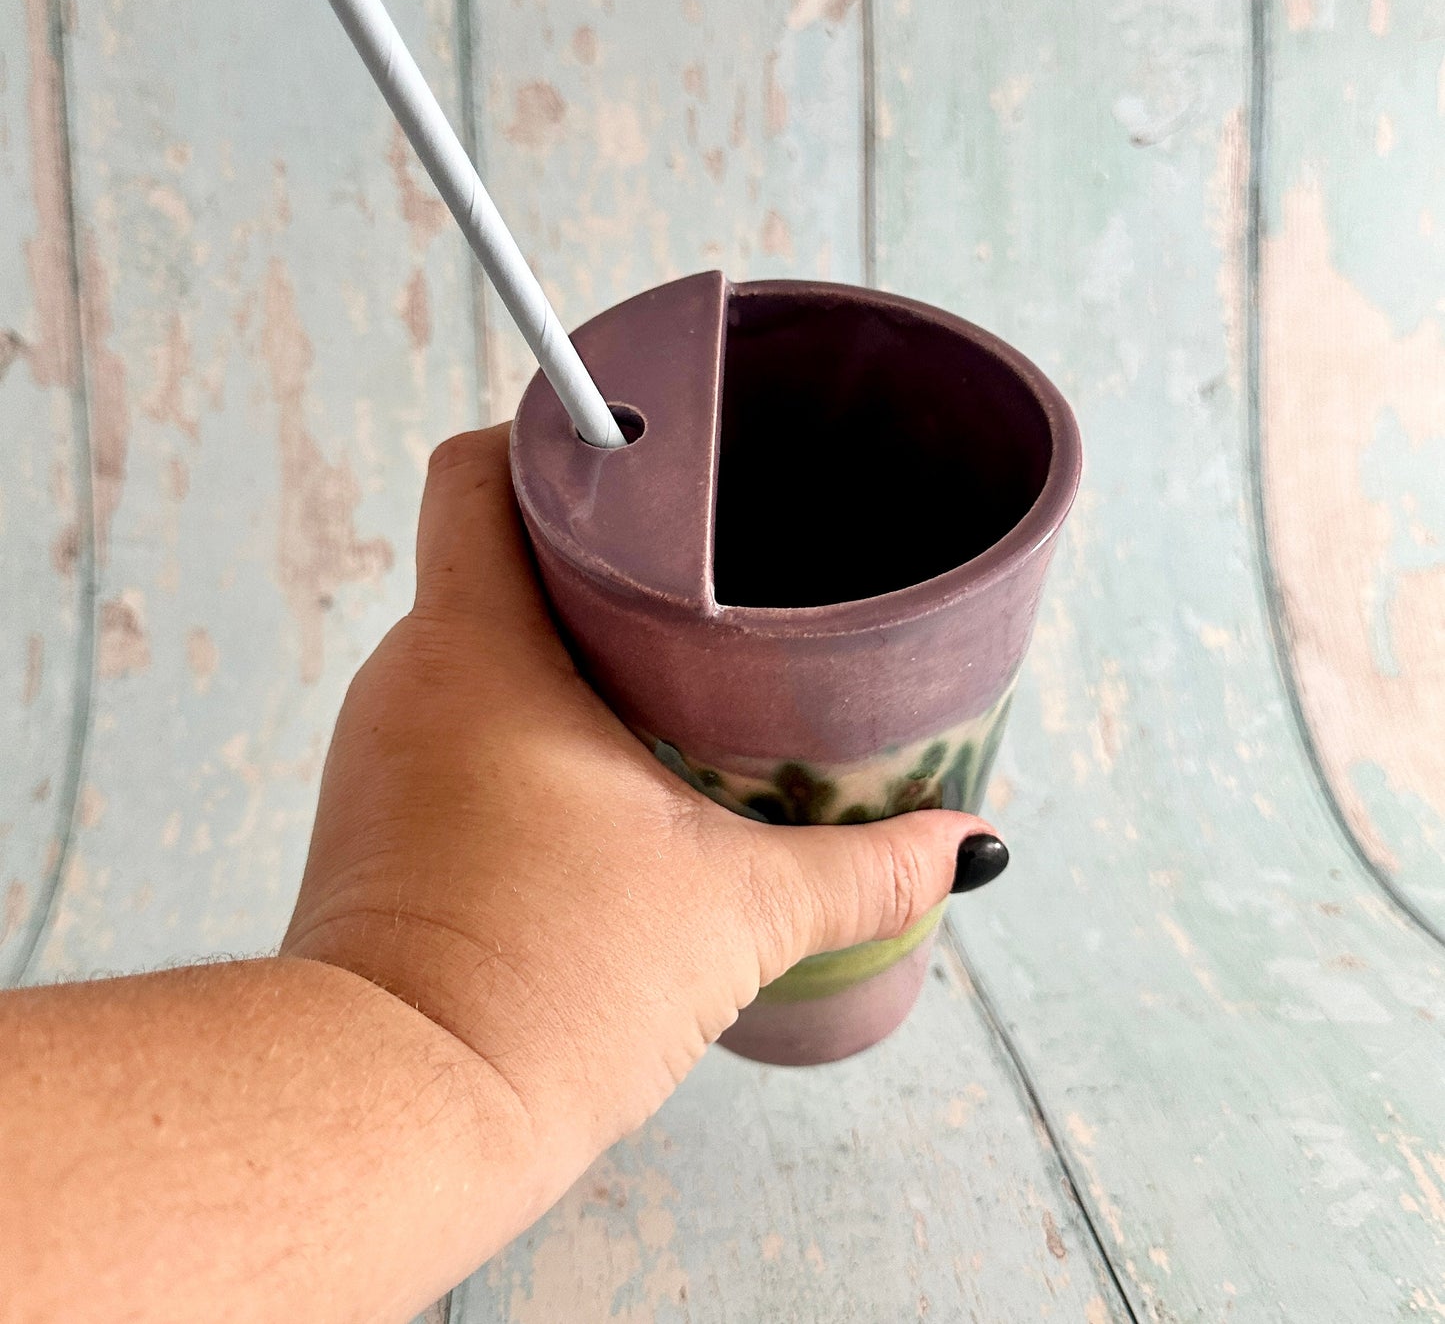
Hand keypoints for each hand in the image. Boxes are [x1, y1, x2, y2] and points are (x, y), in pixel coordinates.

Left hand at [282, 425, 999, 1197]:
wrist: (394, 1122)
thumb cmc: (548, 989)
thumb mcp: (736, 912)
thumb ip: (866, 867)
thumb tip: (972, 848)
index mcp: (480, 649)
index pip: (479, 471)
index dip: (559, 440)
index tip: (653, 457)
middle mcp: (410, 679)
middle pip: (495, 552)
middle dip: (599, 553)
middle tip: (708, 575)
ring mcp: (384, 750)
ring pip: (478, 643)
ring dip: (569, 646)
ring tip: (680, 674)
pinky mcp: (382, 819)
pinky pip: (458, 721)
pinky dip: (530, 718)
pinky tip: (613, 769)